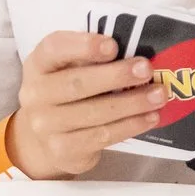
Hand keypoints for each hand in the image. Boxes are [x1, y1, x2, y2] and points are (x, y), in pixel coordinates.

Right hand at [7, 31, 171, 179]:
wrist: (43, 139)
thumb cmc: (65, 93)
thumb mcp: (68, 69)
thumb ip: (91, 58)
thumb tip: (136, 54)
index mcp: (39, 64)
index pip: (54, 48)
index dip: (83, 45)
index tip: (113, 46)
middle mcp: (35, 94)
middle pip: (77, 84)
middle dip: (116, 76)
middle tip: (147, 69)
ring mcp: (46, 125)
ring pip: (94, 113)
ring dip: (131, 103)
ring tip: (159, 95)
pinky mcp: (62, 149)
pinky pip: (101, 136)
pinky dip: (130, 126)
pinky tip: (150, 117)